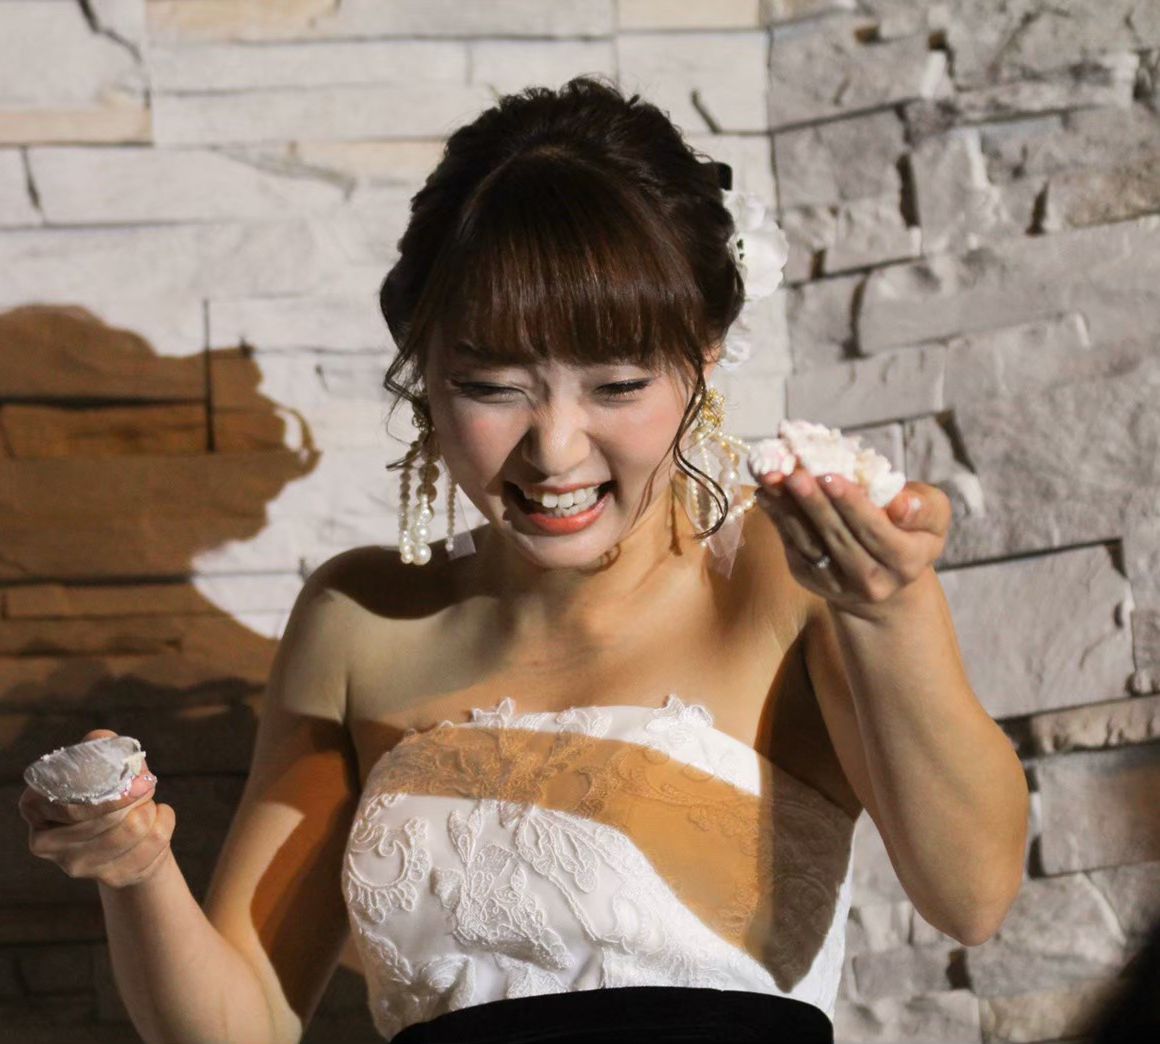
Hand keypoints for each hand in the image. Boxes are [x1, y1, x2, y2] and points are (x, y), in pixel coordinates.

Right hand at [18, 729, 174, 889]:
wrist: (129, 831)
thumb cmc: (110, 788)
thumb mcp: (102, 761)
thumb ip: (101, 747)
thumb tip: (106, 744)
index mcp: (36, 807)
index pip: (73, 806)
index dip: (112, 795)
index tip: (141, 782)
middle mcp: (47, 843)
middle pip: (109, 819)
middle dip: (138, 796)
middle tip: (144, 788)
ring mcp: (76, 866)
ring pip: (134, 829)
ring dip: (151, 809)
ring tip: (145, 805)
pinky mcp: (111, 878)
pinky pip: (156, 842)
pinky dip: (166, 821)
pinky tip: (157, 820)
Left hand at [754, 464, 950, 616]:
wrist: (886, 577)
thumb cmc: (910, 532)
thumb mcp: (932, 518)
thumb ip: (923, 508)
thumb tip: (901, 504)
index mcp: (906, 562)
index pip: (876, 531)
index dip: (851, 504)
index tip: (830, 476)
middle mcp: (872, 581)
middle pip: (838, 537)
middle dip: (813, 503)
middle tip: (794, 473)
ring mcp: (837, 584)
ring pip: (809, 543)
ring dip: (786, 509)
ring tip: (771, 478)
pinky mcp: (810, 579)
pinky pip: (792, 545)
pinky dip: (777, 517)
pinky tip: (767, 492)